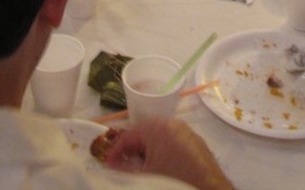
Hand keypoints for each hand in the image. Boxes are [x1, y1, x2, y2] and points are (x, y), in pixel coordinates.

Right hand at [105, 119, 233, 189]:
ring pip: (160, 143)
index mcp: (157, 127)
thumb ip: (123, 170)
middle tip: (122, 171)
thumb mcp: (143, 177)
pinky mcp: (197, 147)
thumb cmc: (171, 181)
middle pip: (144, 137)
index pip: (128, 135)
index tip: (107, 168)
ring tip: (140, 174)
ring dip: (147, 157)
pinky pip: (174, 148)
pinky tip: (161, 173)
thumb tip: (111, 167)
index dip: (115, 153)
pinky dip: (163, 158)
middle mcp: (173, 124)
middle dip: (132, 155)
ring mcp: (187, 134)